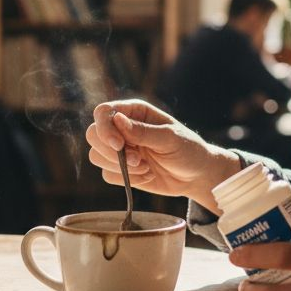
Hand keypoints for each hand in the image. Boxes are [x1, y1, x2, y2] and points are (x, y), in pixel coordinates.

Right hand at [85, 99, 241, 210]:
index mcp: (134, 112)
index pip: (103, 112)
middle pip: (93, 135)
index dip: (104, 128)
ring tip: (146, 168)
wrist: (196, 175)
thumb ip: (144, 131)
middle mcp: (122, 128)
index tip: (118, 145)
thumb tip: (118, 120)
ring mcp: (120, 150)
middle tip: (137, 160)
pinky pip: (107, 175)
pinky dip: (126, 179)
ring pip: (96, 156)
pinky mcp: (121, 170)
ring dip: (120, 167)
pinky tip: (147, 176)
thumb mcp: (170, 138)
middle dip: (111, 152)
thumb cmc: (188, 149)